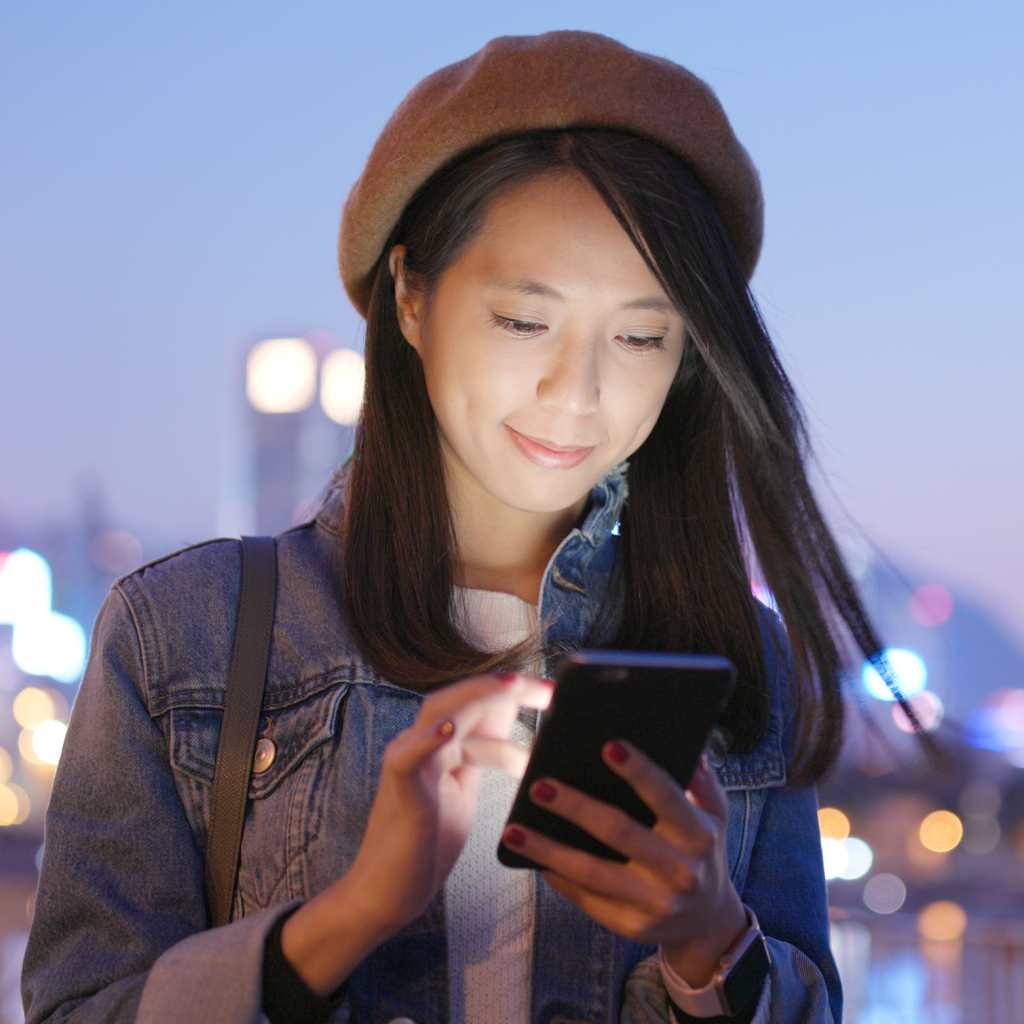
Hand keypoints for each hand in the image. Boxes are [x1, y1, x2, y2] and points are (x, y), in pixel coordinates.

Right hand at [281, 672, 552, 994]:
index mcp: (441, 744)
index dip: (513, 693)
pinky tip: (449, 731)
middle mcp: (421, 744)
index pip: (478, 705)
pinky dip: (426, 741)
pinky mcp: (401, 792)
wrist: (386, 893)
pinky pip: (408, 759)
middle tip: (546, 686)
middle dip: (503, 687)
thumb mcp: (464, 791)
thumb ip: (484, 758)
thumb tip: (523, 733)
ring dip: (476, 696)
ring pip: (439, 714)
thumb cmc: (425, 844)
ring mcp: (408, 763)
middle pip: (461, 698)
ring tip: (511, 687)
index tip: (553, 691)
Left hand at [501, 741, 746, 987]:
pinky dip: (557, 877)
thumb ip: (702, 782)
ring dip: (548, 850)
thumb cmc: (702, 849)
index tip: (608, 745)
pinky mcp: (632, 926)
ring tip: (513, 830)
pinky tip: (532, 857)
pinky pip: (587, 898)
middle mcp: (679, 871)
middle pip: (619, 832)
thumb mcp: (716, 814)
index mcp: (698, 835)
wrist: (709, 921)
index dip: (639, 771)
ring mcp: (654, 903)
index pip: (666, 797)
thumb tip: (689, 750)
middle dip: (576, 807)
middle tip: (539, 786)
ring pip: (592, 872)